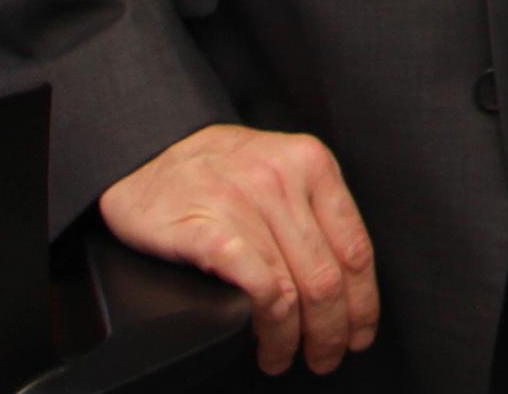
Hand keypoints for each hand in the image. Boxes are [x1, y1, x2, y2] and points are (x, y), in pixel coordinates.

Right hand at [100, 122, 379, 377]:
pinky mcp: (204, 230)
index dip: (362, 303)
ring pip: (289, 292)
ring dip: (290, 339)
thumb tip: (347, 282)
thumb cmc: (217, 167)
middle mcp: (282, 181)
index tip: (360, 332)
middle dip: (331, 331)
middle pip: (326, 278)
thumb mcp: (280, 167)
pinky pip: (252, 286)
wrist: (145, 150)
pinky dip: (263, 322)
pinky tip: (258, 338)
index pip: (355, 248)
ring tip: (283, 356)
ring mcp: (242, 204)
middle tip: (325, 356)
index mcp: (312, 164)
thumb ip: (314, 208)